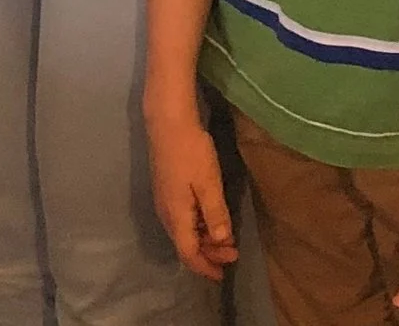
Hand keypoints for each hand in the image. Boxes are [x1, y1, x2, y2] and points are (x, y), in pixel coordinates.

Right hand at [146, 104, 238, 282]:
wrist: (168, 125)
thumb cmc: (191, 152)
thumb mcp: (209, 183)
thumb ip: (215, 213)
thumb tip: (222, 242)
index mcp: (176, 217)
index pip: (189, 253)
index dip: (206, 266)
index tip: (223, 274)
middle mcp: (167, 215)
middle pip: (186, 245)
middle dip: (209, 254)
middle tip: (232, 255)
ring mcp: (165, 203)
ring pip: (185, 233)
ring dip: (205, 240)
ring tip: (226, 241)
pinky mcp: (168, 192)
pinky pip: (184, 220)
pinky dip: (199, 226)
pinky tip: (212, 221)